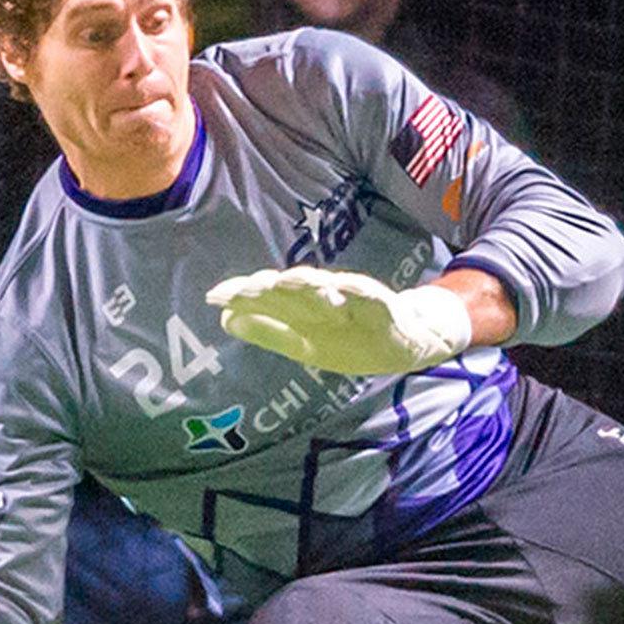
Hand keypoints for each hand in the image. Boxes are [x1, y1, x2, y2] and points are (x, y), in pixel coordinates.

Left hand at [206, 266, 473, 375]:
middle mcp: (324, 304)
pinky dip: (356, 292)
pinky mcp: (383, 309)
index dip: (242, 297)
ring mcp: (354, 305)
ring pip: (327, 292)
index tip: (214, 296)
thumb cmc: (350, 337)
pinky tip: (342, 287)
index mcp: (303, 314)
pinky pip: (370, 299)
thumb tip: (226, 320)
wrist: (409, 341)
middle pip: (291, 294)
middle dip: (267, 290)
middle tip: (243, 288)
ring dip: (304, 285)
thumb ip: (268, 331)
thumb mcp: (304, 342)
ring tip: (282, 281)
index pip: (267, 302)